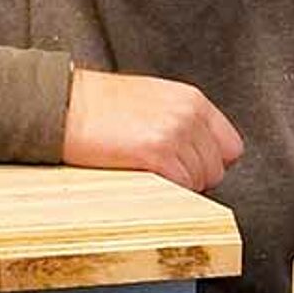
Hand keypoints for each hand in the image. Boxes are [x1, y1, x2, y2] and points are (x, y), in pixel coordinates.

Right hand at [62, 68, 243, 192]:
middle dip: (192, 179)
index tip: (188, 168)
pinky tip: (142, 179)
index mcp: (191, 99)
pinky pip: (180, 187)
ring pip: (198, 182)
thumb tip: (196, 155)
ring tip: (146, 174)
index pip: (230, 147)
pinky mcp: (157, 153)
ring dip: (176, 187)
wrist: (63, 104)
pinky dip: (165, 192)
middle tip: (160, 175)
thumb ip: (181, 122)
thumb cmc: (97, 105)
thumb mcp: (152, 101)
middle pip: (215, 169)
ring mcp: (175, 134)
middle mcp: (189, 114)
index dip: (209, 164)